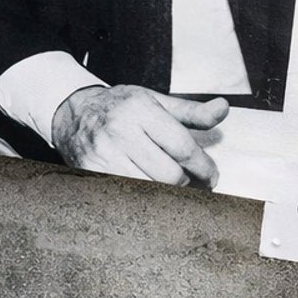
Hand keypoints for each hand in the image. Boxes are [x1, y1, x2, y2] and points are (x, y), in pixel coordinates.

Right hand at [51, 85, 228, 185]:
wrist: (74, 113)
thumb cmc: (122, 107)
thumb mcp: (157, 101)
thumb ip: (191, 111)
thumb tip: (223, 108)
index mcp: (141, 109)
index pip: (182, 147)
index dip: (204, 167)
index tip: (212, 176)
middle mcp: (120, 130)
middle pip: (168, 174)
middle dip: (186, 183)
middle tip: (193, 183)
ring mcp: (103, 153)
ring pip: (149, 189)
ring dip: (167, 193)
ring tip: (174, 187)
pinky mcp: (91, 171)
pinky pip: (127, 194)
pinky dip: (143, 196)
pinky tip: (149, 188)